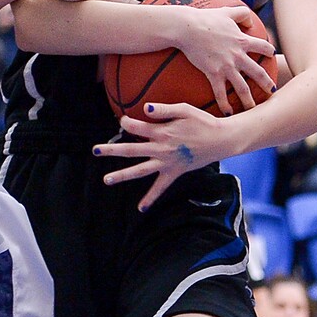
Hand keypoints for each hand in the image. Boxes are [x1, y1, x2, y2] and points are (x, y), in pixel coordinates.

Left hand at [93, 101, 231, 208]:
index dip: (126, 122)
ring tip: (106, 180)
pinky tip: (140, 208)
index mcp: (162, 132)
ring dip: (122, 175)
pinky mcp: (174, 172)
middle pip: (131, 150)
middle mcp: (161, 149)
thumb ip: (164, 109)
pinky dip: (151, 198)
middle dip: (112, 150)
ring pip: (140, 170)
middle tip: (95, 150)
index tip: (123, 121)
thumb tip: (145, 107)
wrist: (221, 140)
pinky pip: (160, 188)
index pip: (136, 128)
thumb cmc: (203, 122)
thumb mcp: (185, 109)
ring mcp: (166, 163)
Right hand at [170, 5, 275, 115]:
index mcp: (243, 41)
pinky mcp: (213, 73)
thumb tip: (250, 22)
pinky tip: (228, 113)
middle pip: (258, 72)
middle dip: (267, 83)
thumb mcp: (227, 11)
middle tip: (272, 92)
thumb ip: (242, 14)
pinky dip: (225, 105)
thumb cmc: (205, 18)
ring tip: (253, 110)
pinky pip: (221, 93)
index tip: (272, 58)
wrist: (187, 27)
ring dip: (249, 100)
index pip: (264, 47)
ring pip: (242, 88)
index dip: (269, 52)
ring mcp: (226, 66)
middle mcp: (238, 55)